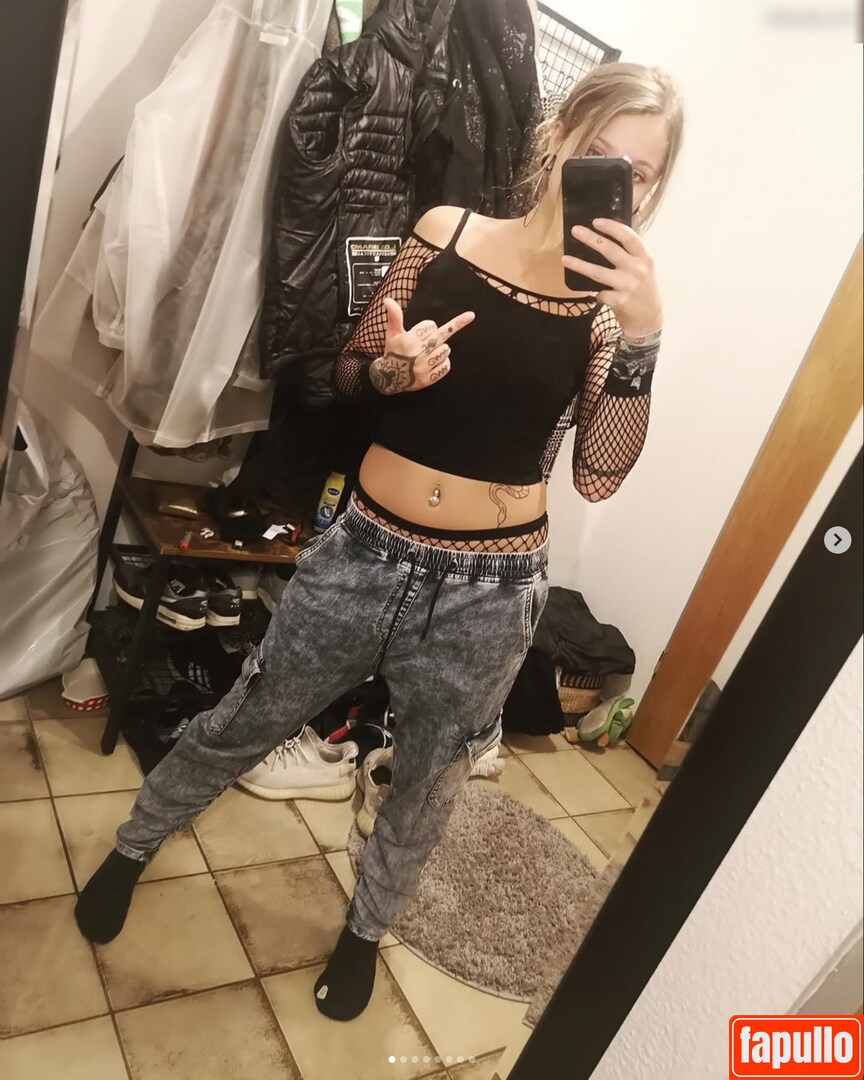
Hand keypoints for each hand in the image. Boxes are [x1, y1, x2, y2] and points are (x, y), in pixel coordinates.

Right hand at [370, 298, 474, 394]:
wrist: (389, 378)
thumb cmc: (393, 351)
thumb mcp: (392, 333)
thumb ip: (394, 315)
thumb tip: (388, 299)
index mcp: (409, 340)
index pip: (430, 325)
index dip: (427, 327)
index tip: (421, 332)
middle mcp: (417, 353)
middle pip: (442, 335)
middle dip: (449, 329)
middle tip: (460, 322)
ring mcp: (423, 367)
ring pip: (446, 350)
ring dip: (441, 349)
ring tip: (429, 353)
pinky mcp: (428, 379)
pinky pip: (446, 366)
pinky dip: (443, 363)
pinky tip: (433, 363)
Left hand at [562, 219, 662, 340]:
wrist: (649, 319)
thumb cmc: (643, 290)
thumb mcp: (644, 269)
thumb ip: (630, 256)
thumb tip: (605, 239)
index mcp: (644, 258)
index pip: (629, 237)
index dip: (612, 227)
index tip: (596, 221)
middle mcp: (637, 269)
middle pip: (610, 250)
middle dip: (591, 238)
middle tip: (575, 231)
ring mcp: (628, 286)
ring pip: (598, 272)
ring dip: (580, 265)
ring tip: (565, 259)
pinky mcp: (619, 301)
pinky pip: (600, 293)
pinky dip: (597, 294)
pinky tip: (596, 295)